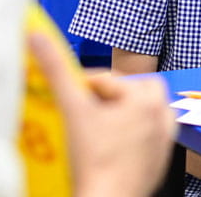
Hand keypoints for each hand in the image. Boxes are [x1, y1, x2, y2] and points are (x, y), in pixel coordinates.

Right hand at [29, 33, 177, 196]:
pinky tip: (111, 145)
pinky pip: (149, 137)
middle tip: (86, 106)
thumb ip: (56, 70)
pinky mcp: (159, 162)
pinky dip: (133, 135)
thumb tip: (37, 36)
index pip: (109, 79)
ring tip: (99, 124)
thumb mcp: (72, 109)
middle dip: (112, 94)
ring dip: (125, 112)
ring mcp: (163, 141)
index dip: (81, 83)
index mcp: (146, 99)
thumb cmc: (92, 161)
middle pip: (136, 90)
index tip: (64, 94)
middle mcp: (161, 117)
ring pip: (146, 113)